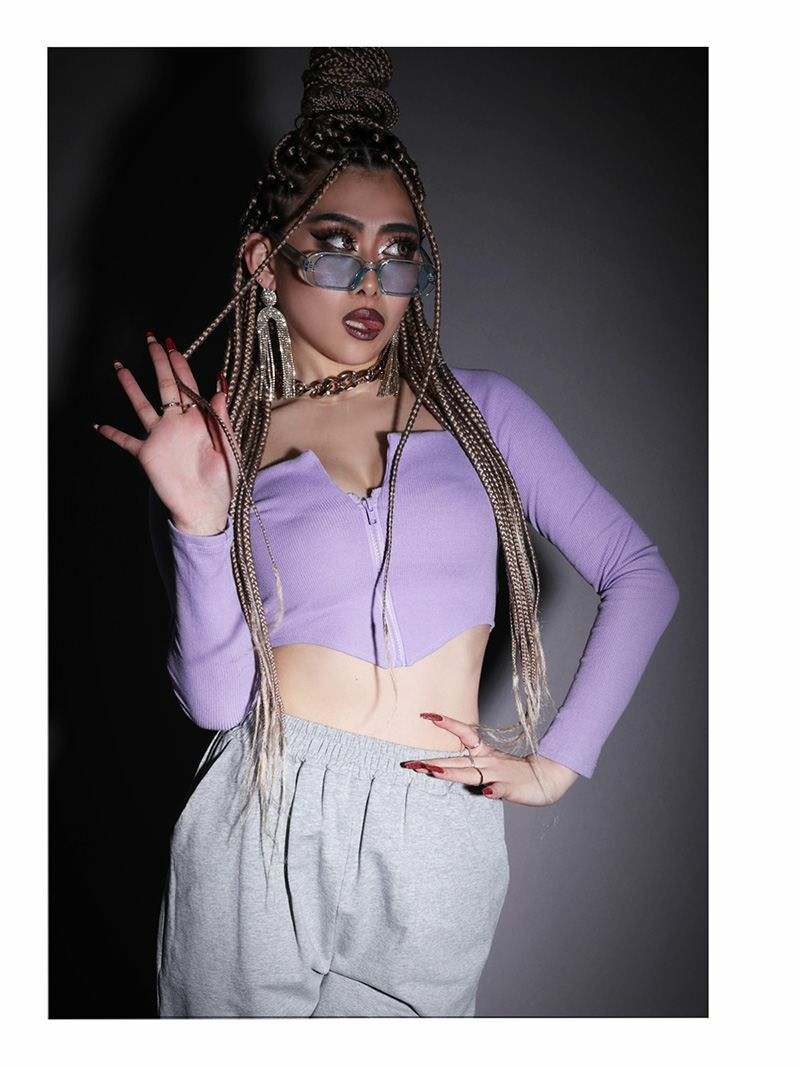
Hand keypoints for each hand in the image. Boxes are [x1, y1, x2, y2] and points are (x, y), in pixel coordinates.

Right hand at [95, 335, 239, 534]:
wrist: (206, 508)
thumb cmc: (223, 480)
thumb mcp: (229, 446)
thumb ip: (223, 416)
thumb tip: (220, 384)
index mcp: (199, 420)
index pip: (188, 384)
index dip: (180, 363)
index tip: (172, 344)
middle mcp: (177, 424)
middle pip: (166, 386)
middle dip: (158, 362)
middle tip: (151, 339)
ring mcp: (160, 437)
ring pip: (142, 405)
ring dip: (130, 386)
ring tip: (120, 366)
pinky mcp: (147, 454)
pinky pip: (125, 440)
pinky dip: (111, 433)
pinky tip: (97, 425)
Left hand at [405, 712, 579, 806]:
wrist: (548, 778)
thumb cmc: (516, 773)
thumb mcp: (492, 763)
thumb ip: (470, 765)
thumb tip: (444, 766)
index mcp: (484, 753)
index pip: (464, 733)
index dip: (447, 724)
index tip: (427, 715)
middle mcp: (488, 761)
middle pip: (456, 760)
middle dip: (432, 763)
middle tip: (409, 764)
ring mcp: (498, 774)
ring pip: (472, 773)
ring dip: (453, 773)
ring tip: (435, 772)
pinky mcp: (510, 788)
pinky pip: (499, 789)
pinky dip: (492, 790)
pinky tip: (484, 791)